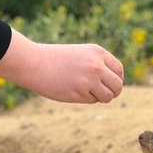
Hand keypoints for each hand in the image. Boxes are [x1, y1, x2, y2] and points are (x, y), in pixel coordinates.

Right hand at [0, 29, 123, 104]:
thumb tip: (115, 84)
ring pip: (108, 96)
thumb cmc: (55, 59)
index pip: (118, 70)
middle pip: (117, 85)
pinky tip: (72, 91)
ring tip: (85, 92)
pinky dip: (86, 99)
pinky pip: (92, 100)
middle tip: (102, 94)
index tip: (110, 84)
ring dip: (100, 97)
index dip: (117, 79)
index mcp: (97, 52)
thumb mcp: (80, 54)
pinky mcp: (79, 92)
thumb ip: (98, 65)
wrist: (34, 63)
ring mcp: (89, 79)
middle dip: (113, 92)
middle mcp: (96, 65)